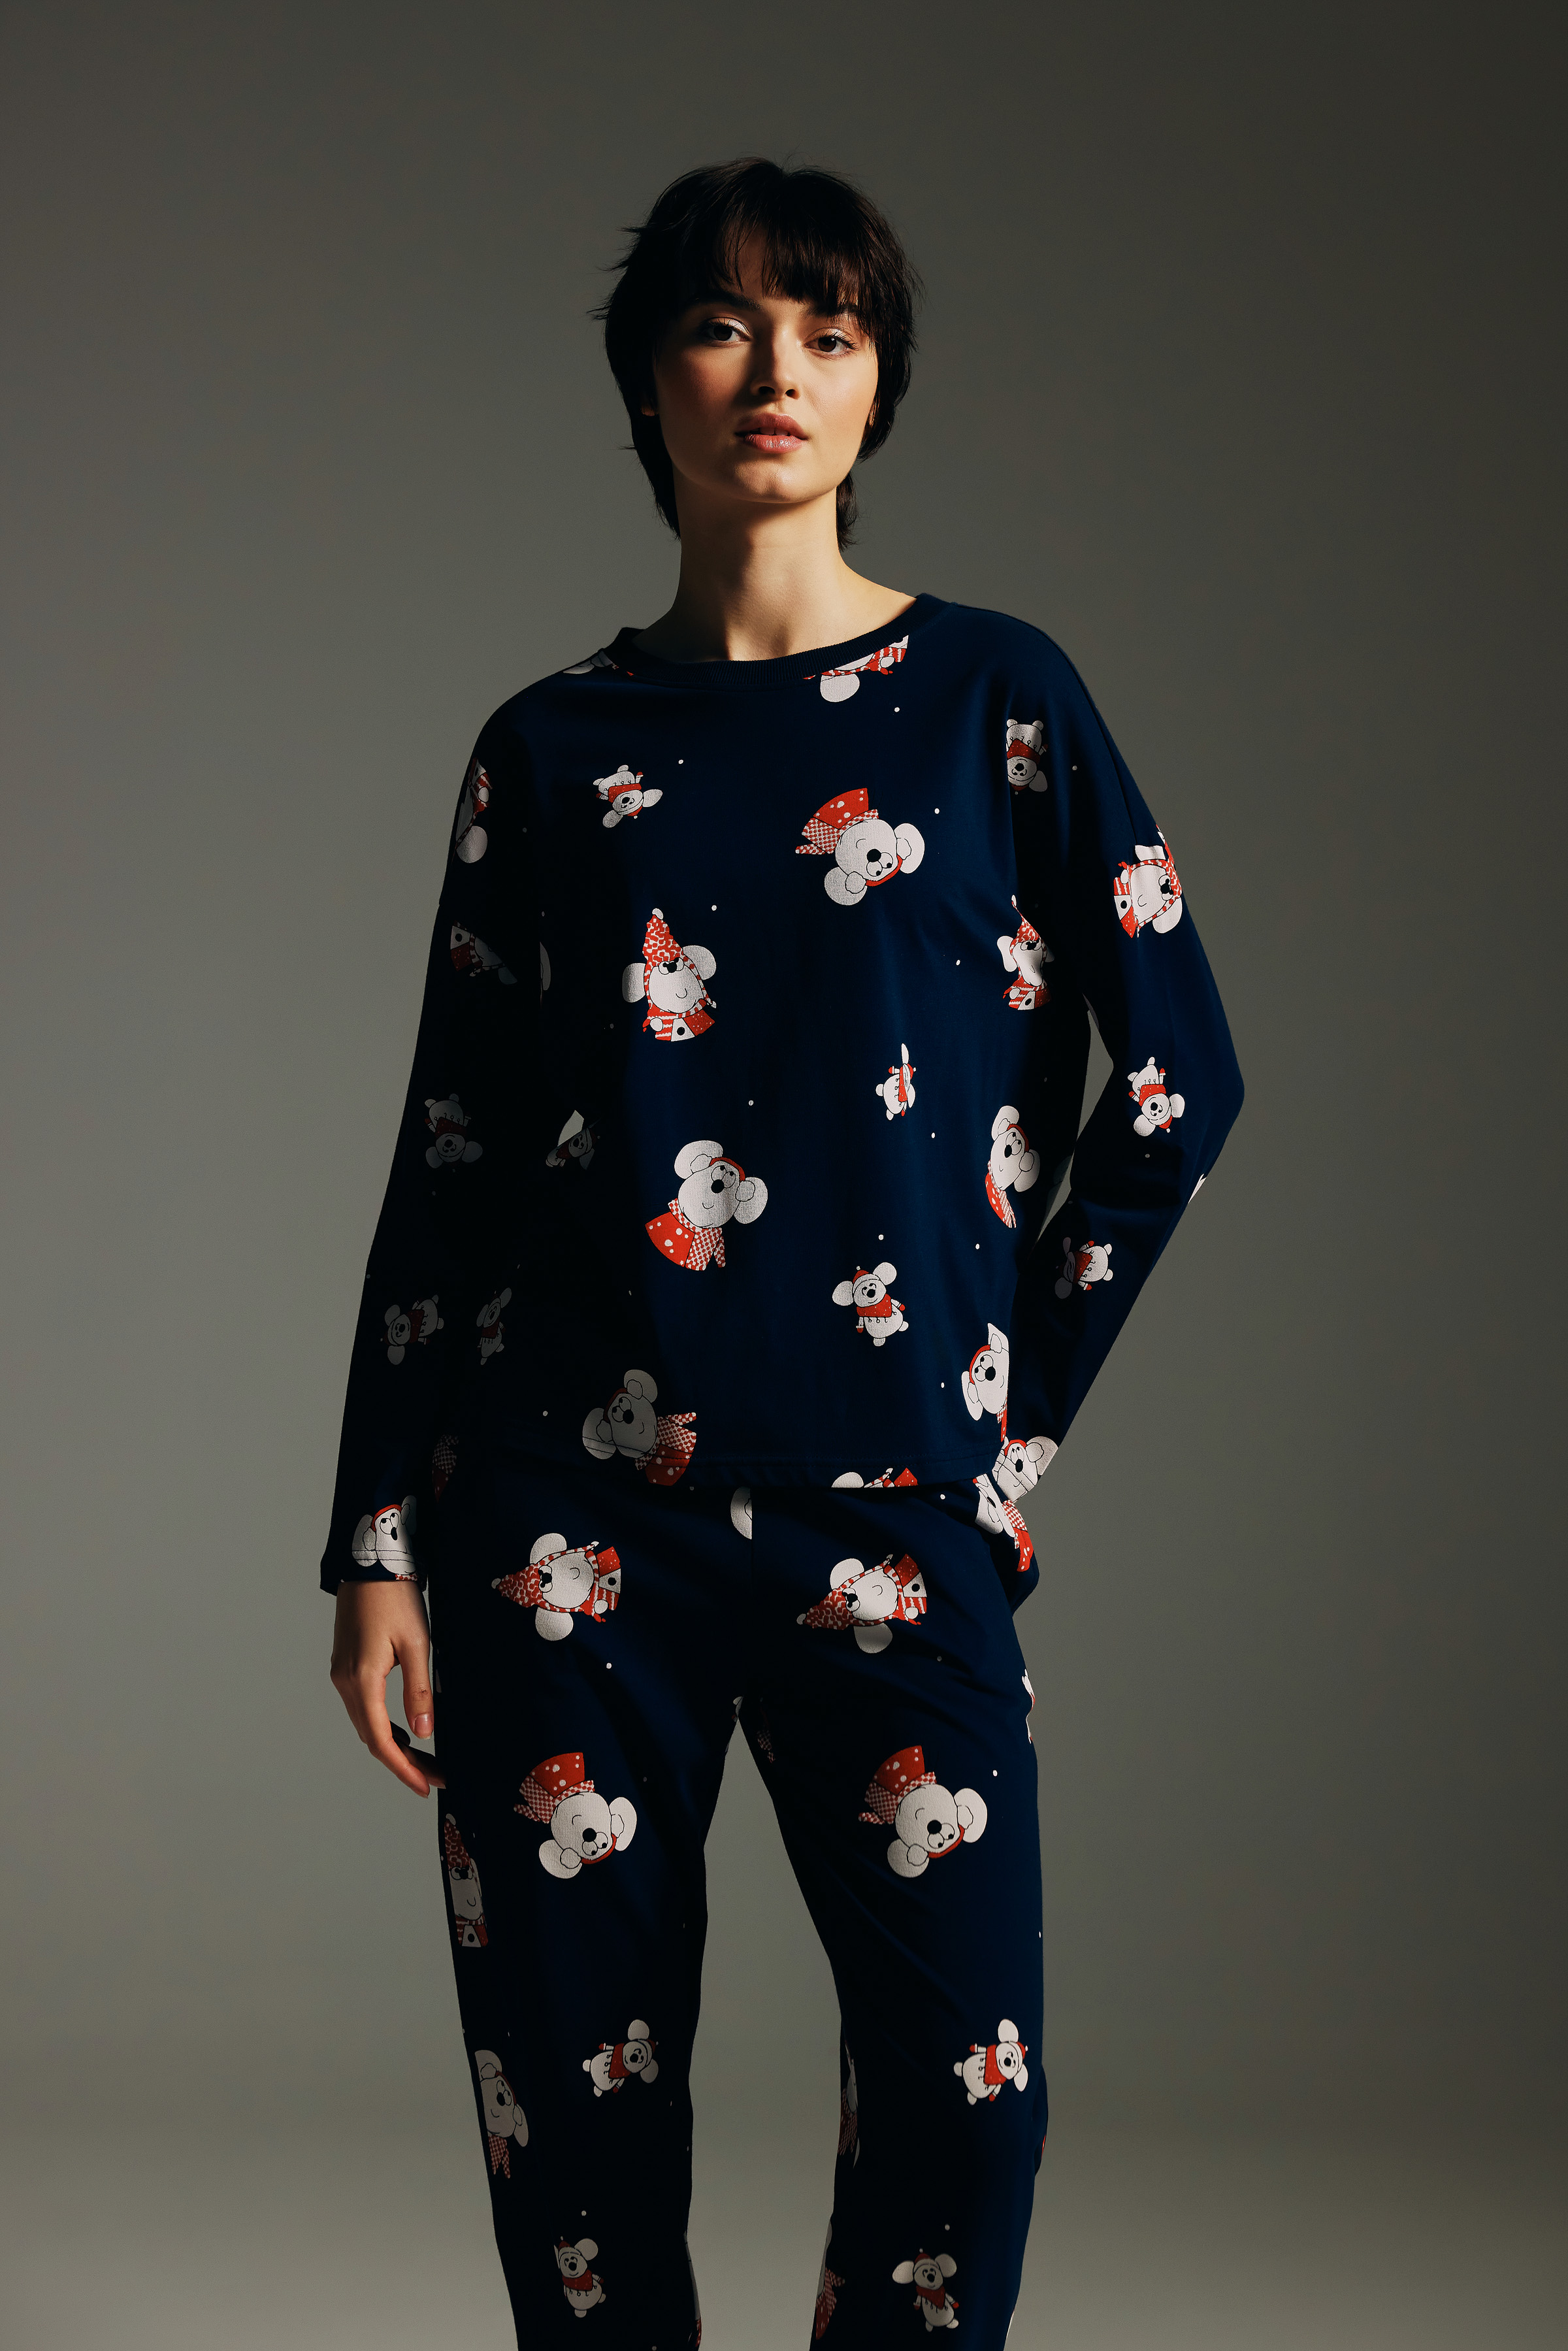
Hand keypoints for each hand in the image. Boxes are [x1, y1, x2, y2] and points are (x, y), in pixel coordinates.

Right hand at [330, 1579, 440, 1795]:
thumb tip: (426, 1734)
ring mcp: (342, 1674)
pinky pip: (363, 1707)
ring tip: (426, 1759)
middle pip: (372, 1737)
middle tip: (436, 1776)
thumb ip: (419, 1691)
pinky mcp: (346, 1665)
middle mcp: (345, 1682)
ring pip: (366, 1723)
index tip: (425, 1787)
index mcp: (362, 1680)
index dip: (403, 1769)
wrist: (370, 1563)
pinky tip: (406, 1730)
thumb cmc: (395, 1598)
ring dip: (394, 1744)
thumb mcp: (417, 1644)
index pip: (381, 1740)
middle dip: (403, 1762)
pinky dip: (383, 1724)